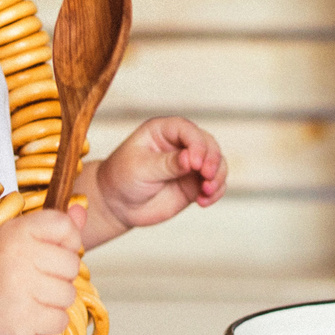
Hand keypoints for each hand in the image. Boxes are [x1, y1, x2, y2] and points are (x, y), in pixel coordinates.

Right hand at [0, 206, 80, 334]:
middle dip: (61, 276)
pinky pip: (60, 320)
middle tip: (36, 280)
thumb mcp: (13, 239)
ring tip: (31, 299)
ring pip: (68, 295)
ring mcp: (20, 289)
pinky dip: (49, 323)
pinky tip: (29, 316)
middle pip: (72, 264)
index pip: (65, 226)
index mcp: (17, 231)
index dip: (68, 241)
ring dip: (55, 301)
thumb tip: (81, 212)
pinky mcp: (22, 320)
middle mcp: (19, 256)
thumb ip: (50, 228)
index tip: (53, 252)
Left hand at [92, 116, 226, 232]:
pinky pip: (214, 184)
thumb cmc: (122, 178)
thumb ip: (167, 163)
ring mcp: (189, 164)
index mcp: (163, 131)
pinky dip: (216, 192)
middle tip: (207, 177)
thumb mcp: (141, 168)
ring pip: (216, 163)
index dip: (196, 144)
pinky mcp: (194, 183)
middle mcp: (180, 144)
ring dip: (218, 177)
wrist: (116, 204)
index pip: (188, 130)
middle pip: (208, 144)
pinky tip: (204, 202)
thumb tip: (190, 159)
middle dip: (212, 160)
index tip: (195, 163)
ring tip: (207, 191)